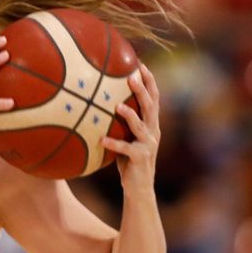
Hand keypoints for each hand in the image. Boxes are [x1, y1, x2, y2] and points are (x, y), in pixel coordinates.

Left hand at [101, 64, 160, 188]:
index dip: (149, 80)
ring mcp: (148, 145)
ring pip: (141, 126)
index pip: (154, 97)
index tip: (140, 64)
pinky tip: (101, 139)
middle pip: (151, 106)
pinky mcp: (140, 159)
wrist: (140, 188)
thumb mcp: (127, 137)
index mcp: (152, 124)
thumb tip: (97, 103)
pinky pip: (126, 149)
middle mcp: (153, 131)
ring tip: (117, 106)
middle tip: (132, 77)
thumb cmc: (128, 161)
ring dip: (130, 115)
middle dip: (143, 90)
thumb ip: (120, 123)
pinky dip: (114, 143)